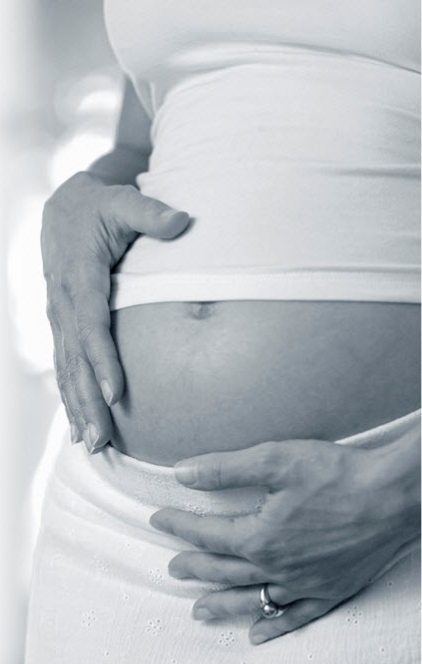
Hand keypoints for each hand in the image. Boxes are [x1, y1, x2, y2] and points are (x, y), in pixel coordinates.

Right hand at [42, 171, 189, 451]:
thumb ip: (151, 212)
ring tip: (92, 445)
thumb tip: (184, 220)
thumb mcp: (123, 201)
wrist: (63, 209)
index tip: (116, 397)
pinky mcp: (61, 325)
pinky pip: (64, 365)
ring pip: (67, 369)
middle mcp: (64, 303)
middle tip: (102, 442)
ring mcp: (59, 316)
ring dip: (77, 408)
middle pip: (76, 361)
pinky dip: (69, 396)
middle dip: (87, 403)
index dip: (102, 362)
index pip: (91, 326)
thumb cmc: (99, 206)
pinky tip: (77, 425)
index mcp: (80, 277)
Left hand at [150, 438, 419, 643]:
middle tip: (173, 568)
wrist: (393, 496)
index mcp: (260, 535)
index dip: (180, 525)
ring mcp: (305, 584)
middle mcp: (278, 566)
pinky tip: (258, 633)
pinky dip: (274, 625)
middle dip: (195, 566)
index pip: (208, 532)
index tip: (160, 519)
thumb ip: (225, 469)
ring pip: (253, 599)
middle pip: (225, 569)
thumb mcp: (275, 461)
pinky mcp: (331, 591)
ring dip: (223, 603)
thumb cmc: (336, 474)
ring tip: (199, 609)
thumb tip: (182, 472)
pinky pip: (296, 617)